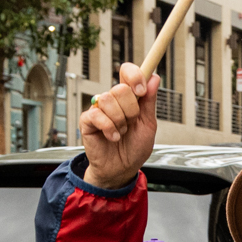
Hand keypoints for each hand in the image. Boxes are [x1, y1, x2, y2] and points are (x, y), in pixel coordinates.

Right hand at [80, 60, 161, 190]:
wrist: (122, 169)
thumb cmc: (134, 148)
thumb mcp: (148, 124)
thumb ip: (149, 101)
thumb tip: (154, 77)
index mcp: (128, 97)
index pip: (127, 72)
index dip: (134, 76)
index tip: (141, 90)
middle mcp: (113, 100)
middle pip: (120, 88)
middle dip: (131, 109)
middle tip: (131, 123)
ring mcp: (99, 109)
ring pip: (108, 99)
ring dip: (120, 120)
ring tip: (121, 132)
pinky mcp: (87, 121)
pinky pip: (97, 115)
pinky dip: (109, 128)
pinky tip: (113, 137)